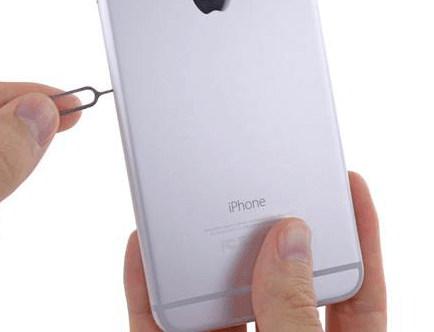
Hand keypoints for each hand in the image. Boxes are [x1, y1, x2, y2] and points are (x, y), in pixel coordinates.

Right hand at [123, 172, 386, 330]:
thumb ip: (293, 314)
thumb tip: (287, 242)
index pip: (353, 291)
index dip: (357, 235)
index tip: (348, 180)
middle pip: (269, 279)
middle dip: (259, 229)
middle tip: (253, 180)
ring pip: (205, 295)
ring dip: (192, 248)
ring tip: (189, 199)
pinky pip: (151, 317)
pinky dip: (142, 281)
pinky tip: (141, 245)